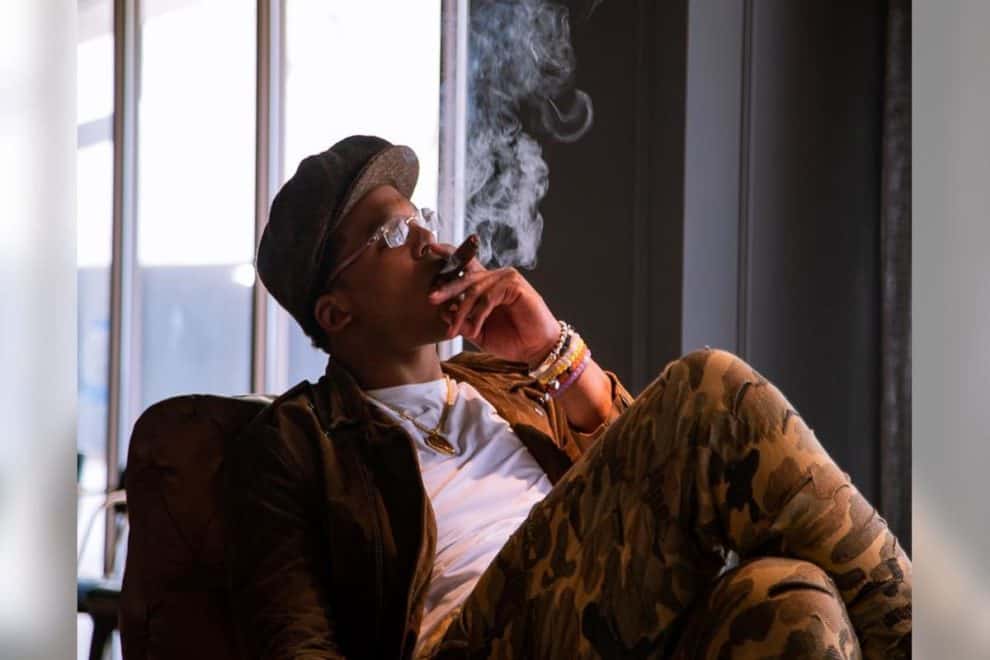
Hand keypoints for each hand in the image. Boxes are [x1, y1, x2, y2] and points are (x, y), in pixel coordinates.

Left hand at [427, 242, 559, 365]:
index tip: (431, 249)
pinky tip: (475, 328)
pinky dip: (479, 314)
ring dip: (462, 311)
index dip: (449, 256)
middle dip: (447, 289)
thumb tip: (442, 312)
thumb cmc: (511, 339)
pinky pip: (489, 297)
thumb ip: (462, 322)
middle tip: (431, 298)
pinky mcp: (516, 285)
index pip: (465, 268)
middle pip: (466, 277)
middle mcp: (496, 277)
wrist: (535, 349)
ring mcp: (507, 278)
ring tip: (454, 329)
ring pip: (475, 290)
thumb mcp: (478, 332)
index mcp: (486, 285)